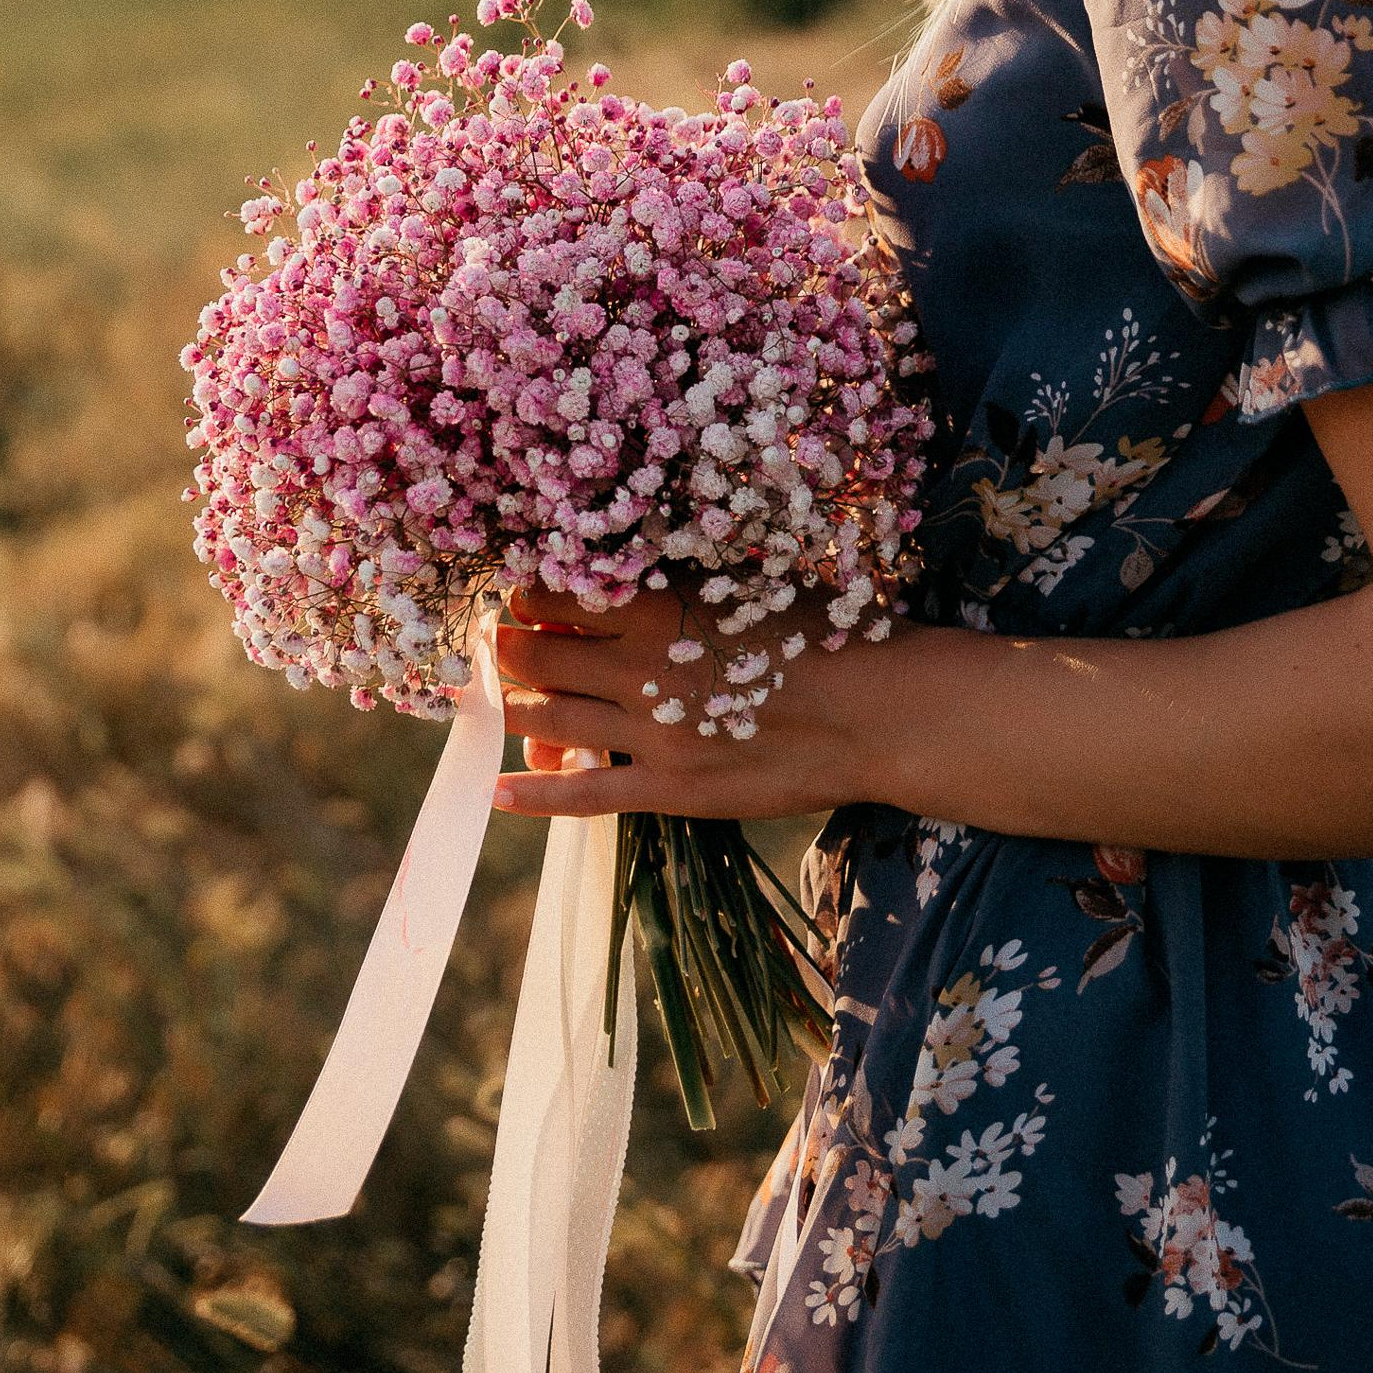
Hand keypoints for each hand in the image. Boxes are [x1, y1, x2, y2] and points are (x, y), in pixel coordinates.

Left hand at [491, 579, 892, 820]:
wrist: (879, 711)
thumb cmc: (826, 634)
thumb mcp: (747, 586)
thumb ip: (682, 587)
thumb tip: (629, 579)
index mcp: (657, 609)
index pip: (554, 594)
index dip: (526, 594)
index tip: (523, 597)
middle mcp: (640, 668)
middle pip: (534, 654)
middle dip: (504, 649)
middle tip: (496, 647)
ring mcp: (651, 734)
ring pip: (546, 717)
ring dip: (510, 706)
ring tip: (493, 700)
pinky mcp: (670, 789)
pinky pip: (585, 792)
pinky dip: (533, 793)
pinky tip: (496, 791)